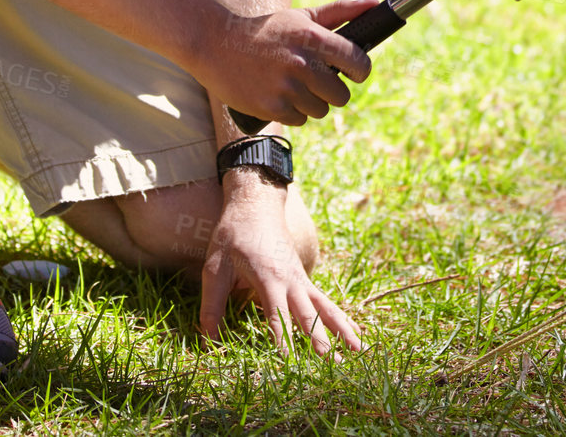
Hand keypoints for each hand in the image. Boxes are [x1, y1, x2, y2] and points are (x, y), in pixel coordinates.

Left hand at [198, 177, 361, 355]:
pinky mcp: (303, 278)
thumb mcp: (214, 268)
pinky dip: (340, 317)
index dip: (282, 338)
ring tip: (358, 350)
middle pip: (308, 312)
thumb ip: (212, 306)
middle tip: (330, 361)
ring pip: (326, 306)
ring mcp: (301, 278)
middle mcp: (290, 279)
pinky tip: (352, 332)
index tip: (289, 362)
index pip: (277, 314)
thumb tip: (208, 342)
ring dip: (342, 328)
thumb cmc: (232, 236)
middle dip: (319, 338)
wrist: (255, 203)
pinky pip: (325, 301)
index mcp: (268, 277)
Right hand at [203, 0, 376, 126]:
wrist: (216, 44)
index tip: (355, 72)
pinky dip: (293, 111)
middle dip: (333, 90)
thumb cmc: (267, 31)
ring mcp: (285, 88)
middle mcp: (301, 63)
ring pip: (320, 110)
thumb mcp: (301, 16)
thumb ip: (340, 11)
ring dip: (311, 102)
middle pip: (341, 95)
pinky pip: (299, 119)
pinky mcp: (270, 107)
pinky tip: (279, 95)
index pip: (358, 63)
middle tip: (318, 81)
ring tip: (294, 86)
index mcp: (312, 37)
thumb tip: (374, 2)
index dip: (360, 71)